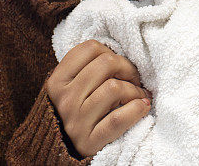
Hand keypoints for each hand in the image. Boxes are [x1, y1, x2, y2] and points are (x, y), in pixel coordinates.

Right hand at [46, 39, 151, 157]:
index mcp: (57, 81)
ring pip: (114, 88)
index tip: (117, 65)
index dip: (111, 52)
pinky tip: (142, 107)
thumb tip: (122, 51)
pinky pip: (118, 119)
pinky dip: (136, 110)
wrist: (65, 150)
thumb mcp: (73, 85)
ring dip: (135, 90)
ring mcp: (76, 121)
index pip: (90, 48)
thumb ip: (89, 67)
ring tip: (138, 95)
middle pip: (106, 63)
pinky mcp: (90, 141)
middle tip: (134, 79)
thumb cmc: (79, 109)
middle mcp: (64, 100)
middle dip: (128, 68)